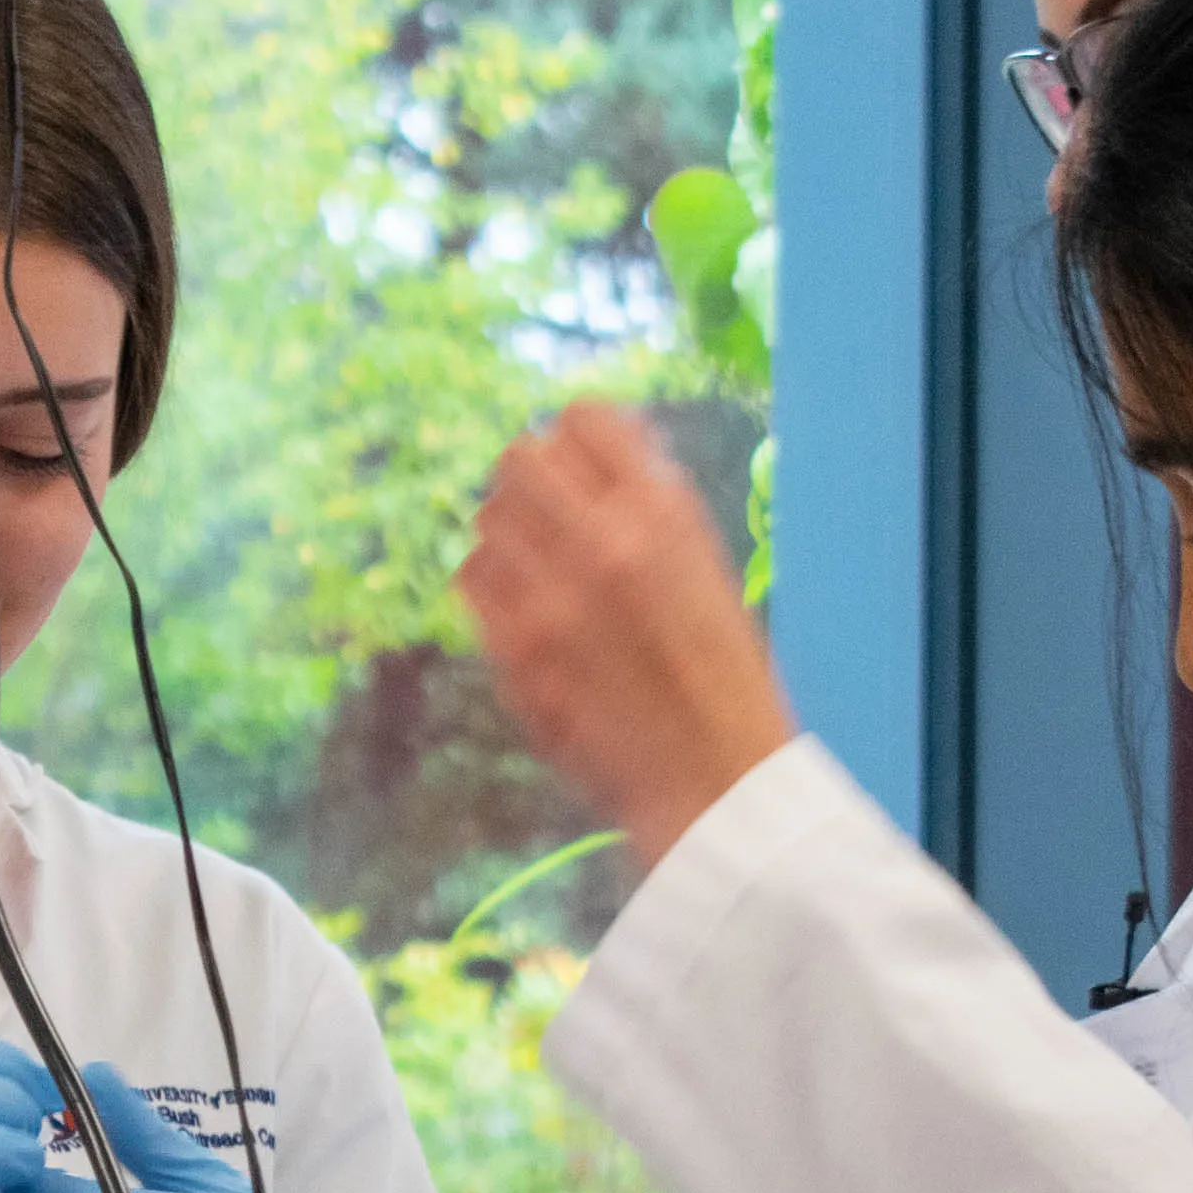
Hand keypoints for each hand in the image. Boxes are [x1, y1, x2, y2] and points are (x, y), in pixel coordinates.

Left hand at [458, 405, 794, 866]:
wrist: (712, 773)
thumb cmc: (722, 675)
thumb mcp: (708, 566)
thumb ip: (655, 508)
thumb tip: (608, 453)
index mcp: (663, 513)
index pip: (585, 419)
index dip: (577, 435)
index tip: (579, 460)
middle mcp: (602, 540)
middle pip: (520, 457)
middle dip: (530, 475)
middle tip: (545, 508)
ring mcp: (550, 596)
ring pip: (487, 517)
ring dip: (507, 529)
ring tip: (535, 562)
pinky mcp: (516, 648)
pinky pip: (470, 577)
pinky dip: (489, 580)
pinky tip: (518, 602)